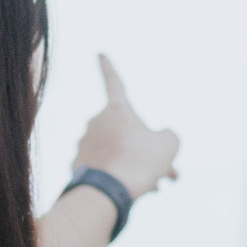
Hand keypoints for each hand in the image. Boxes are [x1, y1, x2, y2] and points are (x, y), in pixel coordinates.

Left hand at [73, 56, 179, 196]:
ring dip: (134, 165)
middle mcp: (96, 122)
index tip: (99, 53)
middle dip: (144, 148)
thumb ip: (167, 136)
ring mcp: (83, 143)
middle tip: (166, 169)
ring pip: (116, 152)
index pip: (113, 81)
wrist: (108, 192)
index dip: (107, 67)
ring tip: (155, 187)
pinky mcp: (77, 165)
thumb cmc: (141, 162)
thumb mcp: (169, 145)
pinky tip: (131, 191)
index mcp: (117, 109)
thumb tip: (160, 140)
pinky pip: (103, 167)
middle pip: (125, 132)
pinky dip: (117, 177)